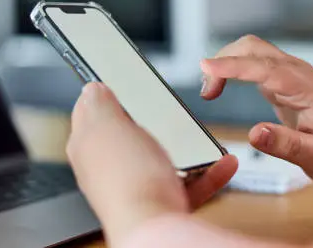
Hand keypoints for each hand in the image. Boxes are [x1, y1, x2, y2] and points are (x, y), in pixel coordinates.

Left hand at [67, 83, 237, 245]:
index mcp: (89, 146)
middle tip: (166, 108)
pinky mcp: (163, 203)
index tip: (122, 82)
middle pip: (130, 134)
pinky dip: (208, 172)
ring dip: (187, 146)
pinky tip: (222, 161)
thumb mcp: (108, 125)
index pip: (89, 112)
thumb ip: (98, 104)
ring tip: (203, 135)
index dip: (105, 94)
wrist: (154, 229)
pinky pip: (189, 182)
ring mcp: (137, 185)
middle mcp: (110, 168)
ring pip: (162, 158)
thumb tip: (92, 89)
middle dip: (151, 120)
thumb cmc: (127, 180)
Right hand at [200, 35, 312, 191]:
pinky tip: (221, 86)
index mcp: (306, 88)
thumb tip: (254, 134)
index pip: (263, 68)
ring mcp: (290, 73)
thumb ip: (285, 145)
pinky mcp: (283, 79)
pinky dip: (232, 69)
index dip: (233, 66)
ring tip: (210, 92)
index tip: (205, 66)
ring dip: (226, 63)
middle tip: (207, 93)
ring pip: (251, 50)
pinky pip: (253, 63)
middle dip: (224, 62)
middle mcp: (297, 73)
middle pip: (253, 48)